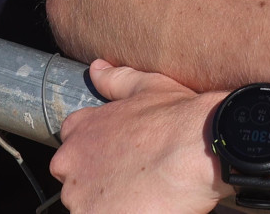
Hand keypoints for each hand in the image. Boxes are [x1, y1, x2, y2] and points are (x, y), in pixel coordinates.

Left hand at [52, 60, 225, 213]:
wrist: (198, 149)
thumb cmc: (177, 118)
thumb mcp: (147, 86)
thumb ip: (115, 80)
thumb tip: (97, 68)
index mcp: (79, 129)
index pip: (71, 146)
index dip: (97, 155)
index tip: (119, 160)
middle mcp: (70, 162)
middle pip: (76, 181)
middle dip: (99, 184)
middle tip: (134, 181)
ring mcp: (80, 196)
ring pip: (87, 206)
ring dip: (108, 204)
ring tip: (140, 196)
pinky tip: (142, 208)